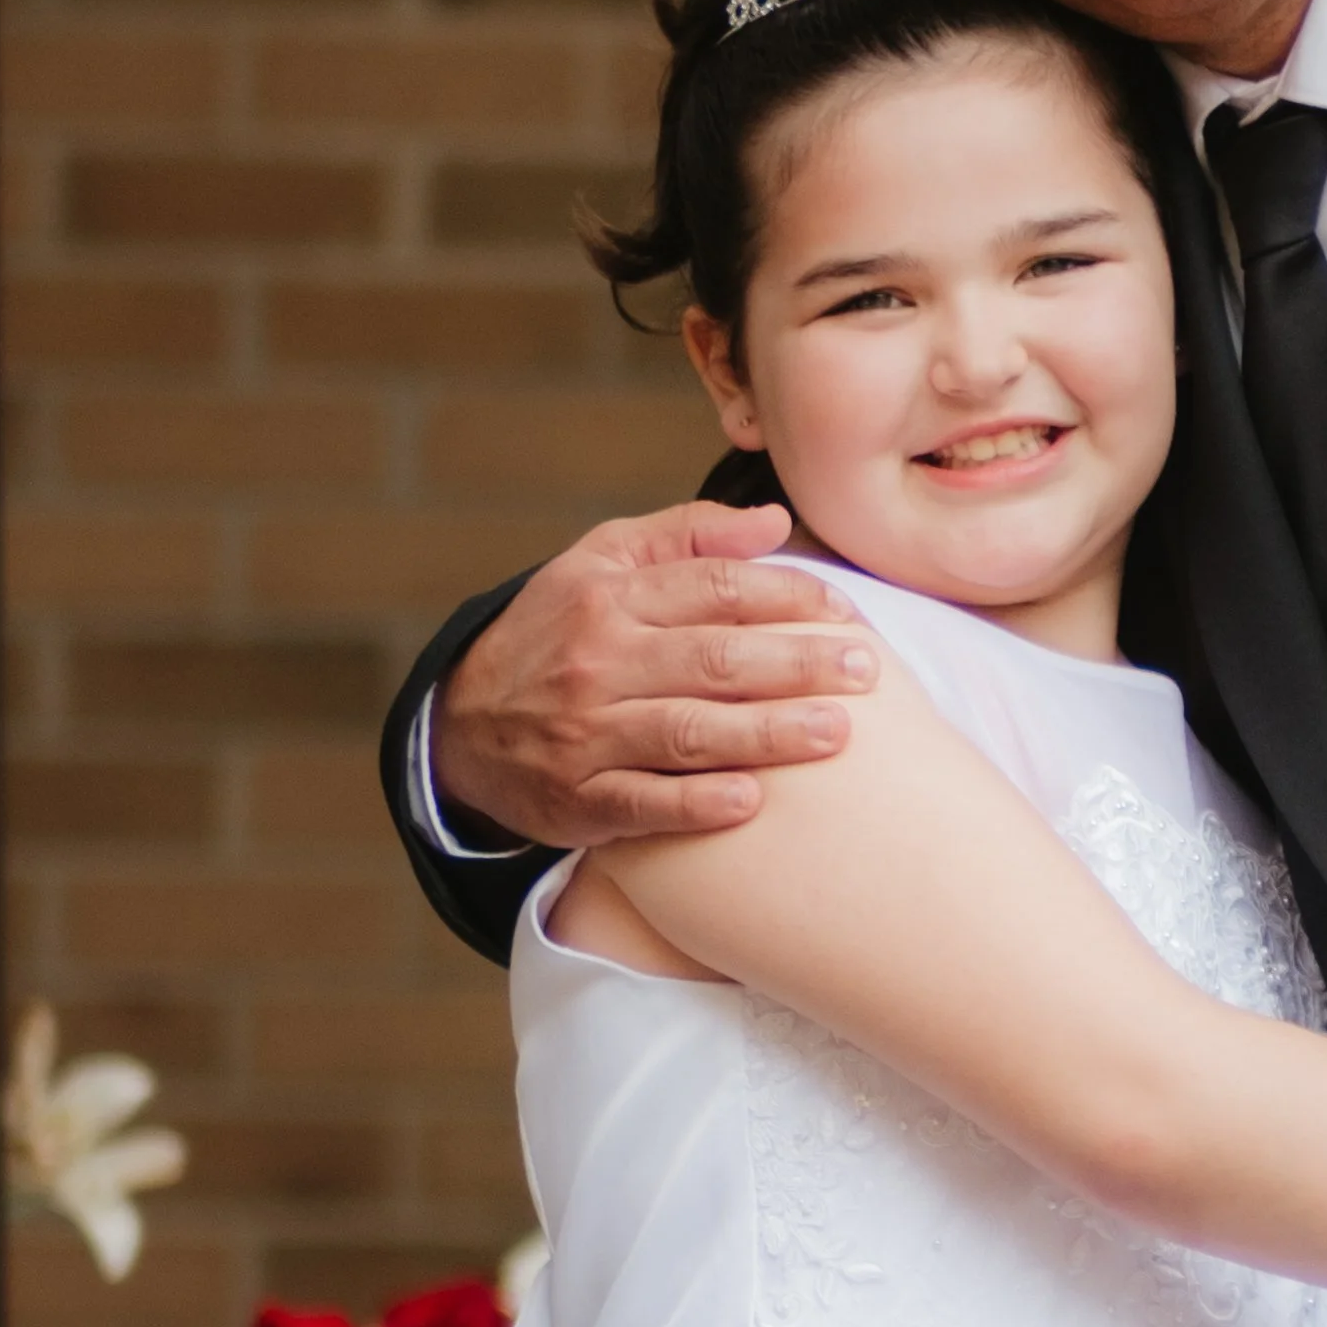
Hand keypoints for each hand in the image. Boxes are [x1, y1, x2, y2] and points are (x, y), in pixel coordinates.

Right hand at [429, 502, 878, 847]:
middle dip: (797, 664)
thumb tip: (775, 522)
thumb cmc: (557, 633)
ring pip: (690, 731)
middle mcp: (599, 663)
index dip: (786, 598)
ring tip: (836, 733)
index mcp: (611, 598)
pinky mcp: (579, 801)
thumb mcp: (600, 562)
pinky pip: (644, 803)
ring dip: (768, 733)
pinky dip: (696, 804)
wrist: (461, 726)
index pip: (714, 588)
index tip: (843, 613)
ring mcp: (587, 735)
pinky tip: (751, 800)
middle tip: (865, 671)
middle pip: (714, 659)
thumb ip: (687, 534)